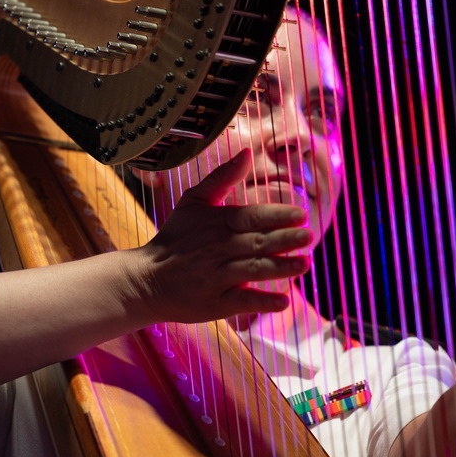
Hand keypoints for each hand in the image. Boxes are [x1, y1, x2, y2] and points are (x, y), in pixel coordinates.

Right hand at [127, 149, 313, 323]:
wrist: (146, 280)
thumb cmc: (175, 238)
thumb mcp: (193, 201)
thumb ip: (222, 177)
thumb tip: (247, 152)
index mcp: (218, 223)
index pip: (252, 216)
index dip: (277, 215)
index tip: (301, 214)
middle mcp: (219, 249)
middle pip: (257, 243)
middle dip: (285, 240)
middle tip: (309, 236)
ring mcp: (217, 277)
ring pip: (253, 271)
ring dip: (280, 268)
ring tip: (305, 264)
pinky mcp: (215, 304)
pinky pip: (241, 301)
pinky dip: (262, 301)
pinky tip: (283, 301)